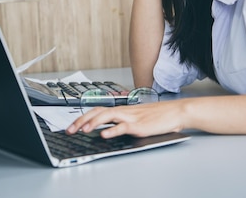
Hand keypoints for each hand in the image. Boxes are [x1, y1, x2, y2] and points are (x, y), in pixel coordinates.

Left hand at [66, 101, 185, 138]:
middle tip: (69, 130)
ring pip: (107, 116)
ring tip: (82, 130)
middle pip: (97, 112)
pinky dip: (112, 130)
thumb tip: (106, 129)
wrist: (176, 112)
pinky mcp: (139, 125)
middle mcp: (123, 111)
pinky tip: (104, 135)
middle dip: (81, 120)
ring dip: (93, 123)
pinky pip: (123, 127)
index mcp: (122, 109)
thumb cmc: (158, 116)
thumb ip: (122, 122)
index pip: (97, 110)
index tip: (72, 126)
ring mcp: (131, 117)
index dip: (83, 117)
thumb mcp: (136, 118)